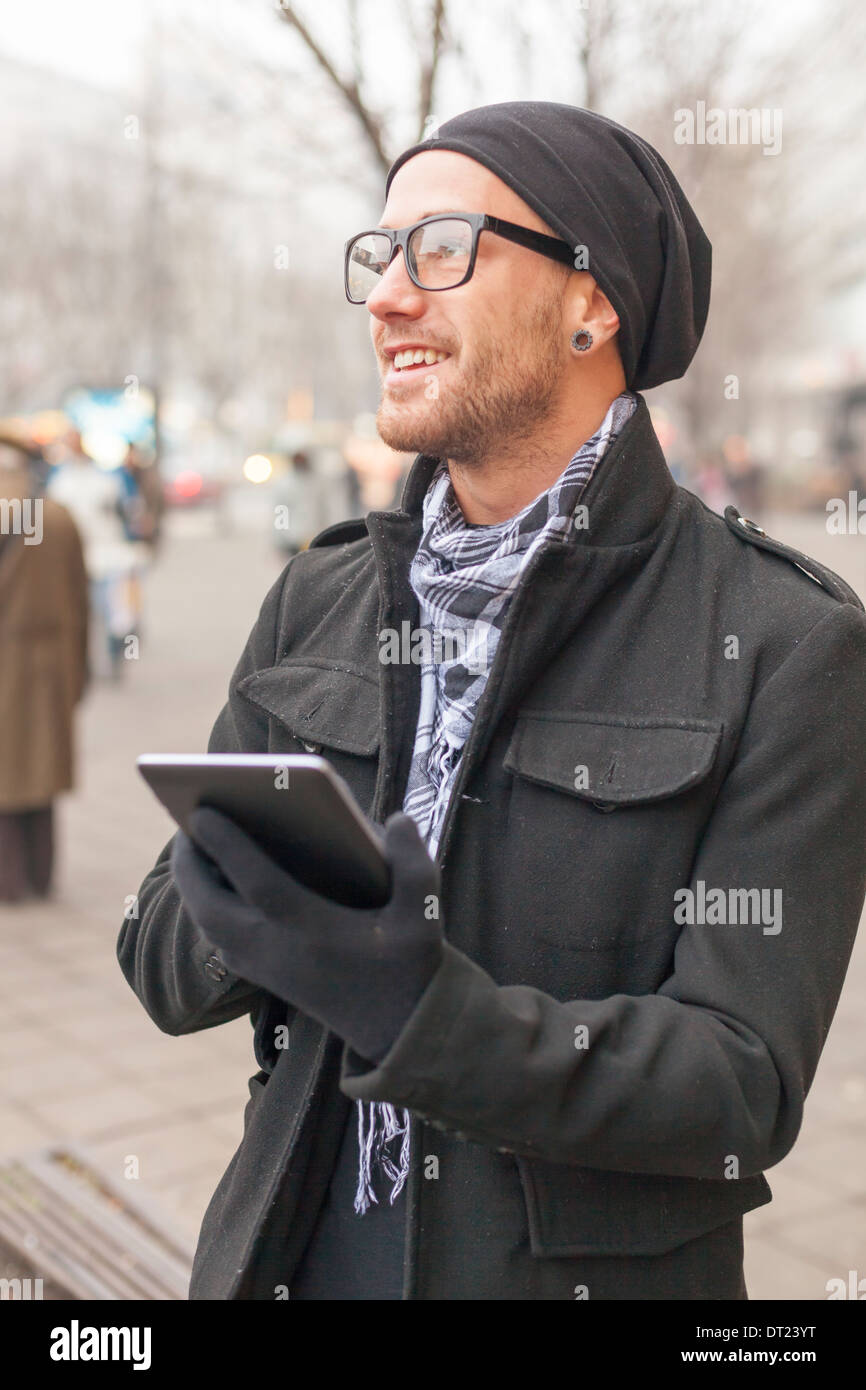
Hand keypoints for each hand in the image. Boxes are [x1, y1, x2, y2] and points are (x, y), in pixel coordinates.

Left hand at [170, 806, 444, 1062]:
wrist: (401, 1031)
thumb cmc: (410, 965)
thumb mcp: (424, 915)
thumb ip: (416, 864)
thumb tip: (398, 818)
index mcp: (314, 933)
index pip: (258, 884)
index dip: (228, 846)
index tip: (200, 811)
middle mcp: (280, 954)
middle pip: (211, 910)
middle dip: (190, 866)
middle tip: (185, 822)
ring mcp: (267, 970)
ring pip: (209, 928)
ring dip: (193, 888)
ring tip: (193, 846)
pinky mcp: (266, 979)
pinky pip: (218, 941)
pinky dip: (206, 909)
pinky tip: (212, 883)